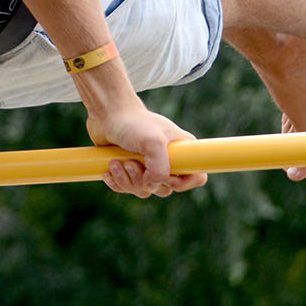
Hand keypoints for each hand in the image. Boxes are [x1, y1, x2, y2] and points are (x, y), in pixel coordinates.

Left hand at [85, 106, 207, 198]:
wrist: (107, 114)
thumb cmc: (133, 123)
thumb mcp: (152, 141)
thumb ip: (160, 167)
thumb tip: (153, 186)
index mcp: (182, 151)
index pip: (198, 177)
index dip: (183, 183)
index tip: (166, 177)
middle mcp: (168, 161)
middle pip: (165, 189)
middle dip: (144, 180)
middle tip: (130, 163)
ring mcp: (148, 167)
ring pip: (144, 190)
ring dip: (126, 180)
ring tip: (116, 162)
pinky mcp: (130, 171)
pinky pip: (127, 189)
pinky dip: (117, 182)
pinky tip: (109, 168)